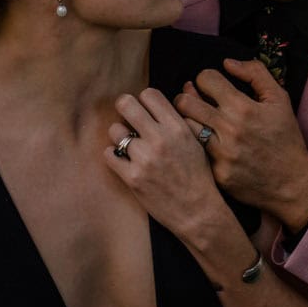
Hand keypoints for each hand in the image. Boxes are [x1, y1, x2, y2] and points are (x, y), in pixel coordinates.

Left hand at [104, 85, 219, 238]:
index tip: (144, 111)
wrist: (197, 212)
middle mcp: (160, 139)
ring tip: (129, 147)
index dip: (143, 101)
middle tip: (127, 120)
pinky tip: (124, 162)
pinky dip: (114, 157)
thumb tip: (161, 105)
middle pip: (126, 104)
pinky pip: (109, 154)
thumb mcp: (196, 143)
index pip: (149, 94)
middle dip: (124, 109)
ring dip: (119, 137)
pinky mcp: (132, 178)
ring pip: (114, 130)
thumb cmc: (199, 178)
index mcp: (178, 128)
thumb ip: (179, 122)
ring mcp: (144, 158)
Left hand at [174, 57, 307, 230]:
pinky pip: (194, 153)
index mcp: (243, 108)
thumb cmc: (285, 138)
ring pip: (183, 128)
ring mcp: (221, 154)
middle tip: (192, 101)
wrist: (292, 183)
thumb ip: (256, 74)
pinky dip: (195, 146)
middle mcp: (229, 130)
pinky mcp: (216, 173)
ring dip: (186, 121)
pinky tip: (201, 144)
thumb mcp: (280, 100)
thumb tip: (227, 63)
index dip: (205, 79)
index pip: (205, 79)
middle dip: (187, 97)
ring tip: (193, 120)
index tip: (210, 87)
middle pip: (185, 102)